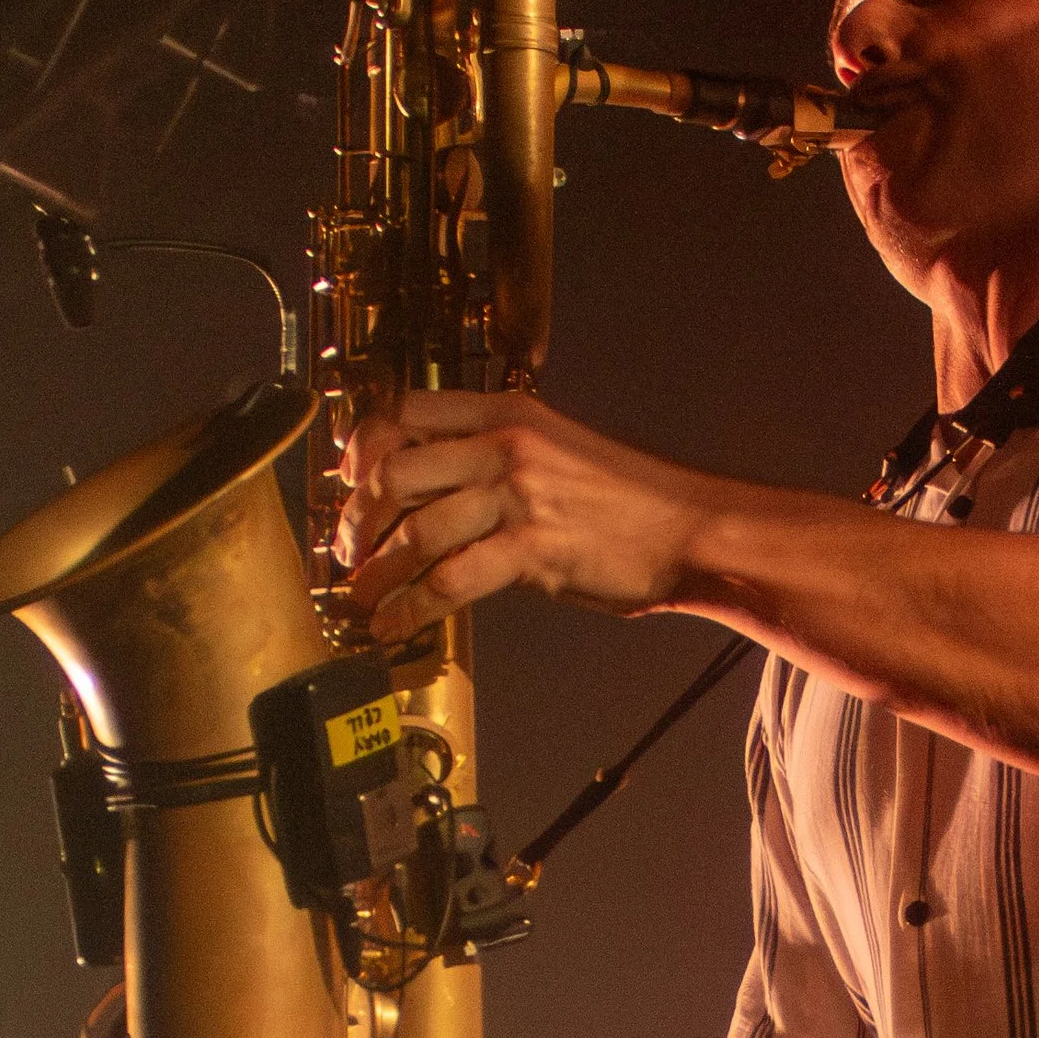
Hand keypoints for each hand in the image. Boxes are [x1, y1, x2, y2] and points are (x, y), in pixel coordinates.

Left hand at [337, 390, 722, 637]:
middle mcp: (505, 445)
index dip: (364, 445)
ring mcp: (518, 497)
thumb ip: (500, 460)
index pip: (408, 411)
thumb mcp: (558, 452)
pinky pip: (449, 580)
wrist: (691, 529)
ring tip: (361, 596)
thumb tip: (446, 491)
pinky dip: (410, 608)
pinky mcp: (532, 551)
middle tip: (346, 548)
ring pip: (416, 531)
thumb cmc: (632, 500)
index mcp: (508, 411)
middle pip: (396, 470)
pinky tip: (392, 626)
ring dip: (376, 571)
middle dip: (357, 516)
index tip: (350, 480)